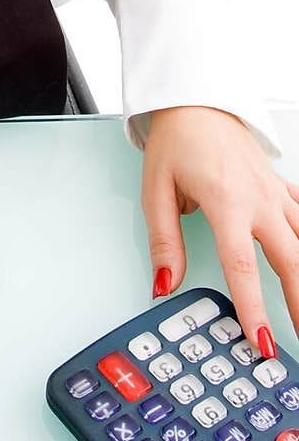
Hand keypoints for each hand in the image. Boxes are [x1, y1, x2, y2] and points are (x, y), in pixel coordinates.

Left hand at [142, 105, 298, 352]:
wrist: (196, 101)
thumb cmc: (176, 140)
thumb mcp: (156, 190)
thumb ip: (164, 241)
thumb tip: (164, 283)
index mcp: (226, 201)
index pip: (243, 266)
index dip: (253, 307)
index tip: (260, 338)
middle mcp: (259, 198)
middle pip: (290, 261)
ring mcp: (275, 193)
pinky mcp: (281, 188)